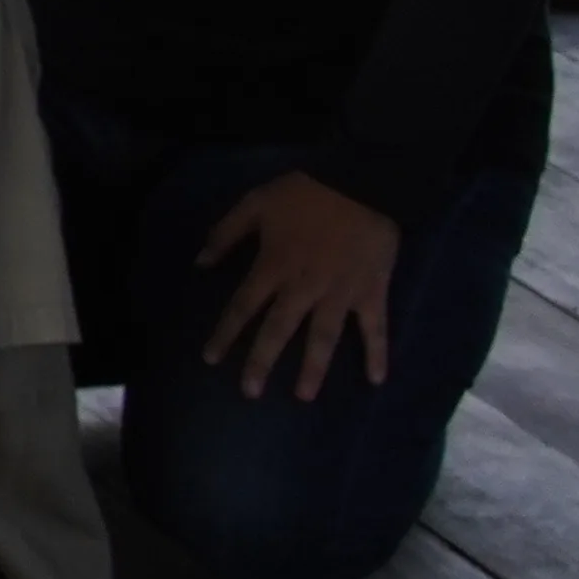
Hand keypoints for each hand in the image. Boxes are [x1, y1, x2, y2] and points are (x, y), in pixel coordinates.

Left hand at [196, 170, 403, 399]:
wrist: (361, 182)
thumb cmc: (304, 192)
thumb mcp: (254, 203)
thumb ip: (226, 233)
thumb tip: (200, 262)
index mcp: (272, 267)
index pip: (243, 307)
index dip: (225, 333)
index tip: (210, 359)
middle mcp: (303, 288)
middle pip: (278, 331)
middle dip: (261, 362)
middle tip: (249, 393)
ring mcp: (340, 294)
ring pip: (323, 338)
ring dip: (313, 368)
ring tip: (303, 396)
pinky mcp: (372, 292)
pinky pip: (375, 328)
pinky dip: (378, 353)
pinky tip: (377, 380)